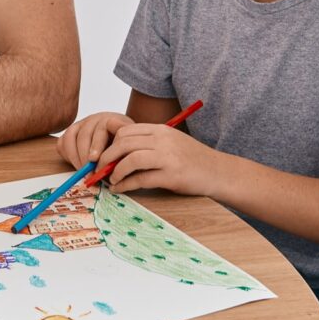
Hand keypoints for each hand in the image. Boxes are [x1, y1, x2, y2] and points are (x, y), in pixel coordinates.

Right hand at [57, 112, 134, 168]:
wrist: (118, 137)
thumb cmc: (123, 146)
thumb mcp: (127, 148)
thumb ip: (122, 154)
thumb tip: (112, 169)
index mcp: (110, 121)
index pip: (101, 129)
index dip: (96, 144)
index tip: (94, 159)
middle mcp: (95, 120)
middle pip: (84, 135)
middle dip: (84, 155)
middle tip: (87, 172)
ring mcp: (82, 124)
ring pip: (71, 137)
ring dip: (75, 156)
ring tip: (82, 171)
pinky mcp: (72, 132)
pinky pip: (63, 141)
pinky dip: (67, 154)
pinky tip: (76, 164)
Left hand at [97, 123, 220, 195]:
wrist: (219, 172)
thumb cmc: (193, 159)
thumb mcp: (170, 143)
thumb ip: (148, 143)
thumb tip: (117, 150)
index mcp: (161, 130)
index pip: (126, 131)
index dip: (110, 144)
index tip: (103, 156)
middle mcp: (163, 140)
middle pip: (124, 143)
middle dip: (106, 157)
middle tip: (99, 170)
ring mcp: (168, 157)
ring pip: (129, 159)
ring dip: (115, 172)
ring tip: (111, 181)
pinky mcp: (171, 176)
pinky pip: (140, 179)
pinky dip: (125, 185)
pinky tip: (120, 189)